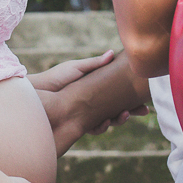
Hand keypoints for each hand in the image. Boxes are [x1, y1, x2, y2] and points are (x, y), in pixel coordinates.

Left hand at [31, 51, 150, 154]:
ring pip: (109, 121)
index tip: (145, 98)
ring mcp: (87, 115)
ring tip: (123, 115)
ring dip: (118, 120)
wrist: (38, 94)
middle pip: (118, 109)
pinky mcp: (79, 125)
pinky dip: (101, 127)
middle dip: (131, 112)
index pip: (119, 94)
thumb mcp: (76, 68)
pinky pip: (94, 128)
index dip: (133, 98)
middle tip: (143, 111)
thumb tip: (113, 53)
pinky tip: (106, 122)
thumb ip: (95, 64)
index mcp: (96, 89)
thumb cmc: (56, 78)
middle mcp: (94, 104)